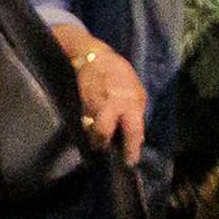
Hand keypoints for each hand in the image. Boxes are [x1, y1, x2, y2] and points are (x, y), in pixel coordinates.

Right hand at [75, 45, 149, 165]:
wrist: (94, 57)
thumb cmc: (121, 75)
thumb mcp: (137, 92)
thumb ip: (136, 112)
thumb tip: (136, 133)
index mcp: (130, 103)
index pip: (132, 131)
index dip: (131, 148)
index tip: (130, 161)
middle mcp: (111, 105)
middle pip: (104, 132)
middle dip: (103, 143)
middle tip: (104, 148)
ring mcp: (93, 104)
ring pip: (91, 127)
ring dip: (94, 135)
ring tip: (97, 139)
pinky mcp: (81, 102)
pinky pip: (84, 119)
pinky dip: (88, 125)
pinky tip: (90, 125)